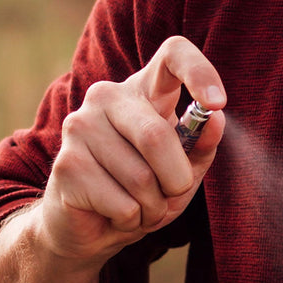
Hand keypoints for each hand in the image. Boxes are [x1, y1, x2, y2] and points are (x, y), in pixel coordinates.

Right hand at [38, 36, 225, 264]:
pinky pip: (123, 205)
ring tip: (137, 206)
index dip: (198, 70)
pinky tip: (114, 214)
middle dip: (175, 180)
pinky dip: (131, 221)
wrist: (90, 227)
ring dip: (152, 207)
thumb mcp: (183, 170)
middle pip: (157, 136)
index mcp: (142, 91)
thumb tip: (215, 118)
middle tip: (169, 194)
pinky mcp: (66, 165)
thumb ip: (201, 145)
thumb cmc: (141, 192)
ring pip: (141, 178)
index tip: (217, 102)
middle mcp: (106, 97)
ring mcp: (80, 127)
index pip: (172, 55)